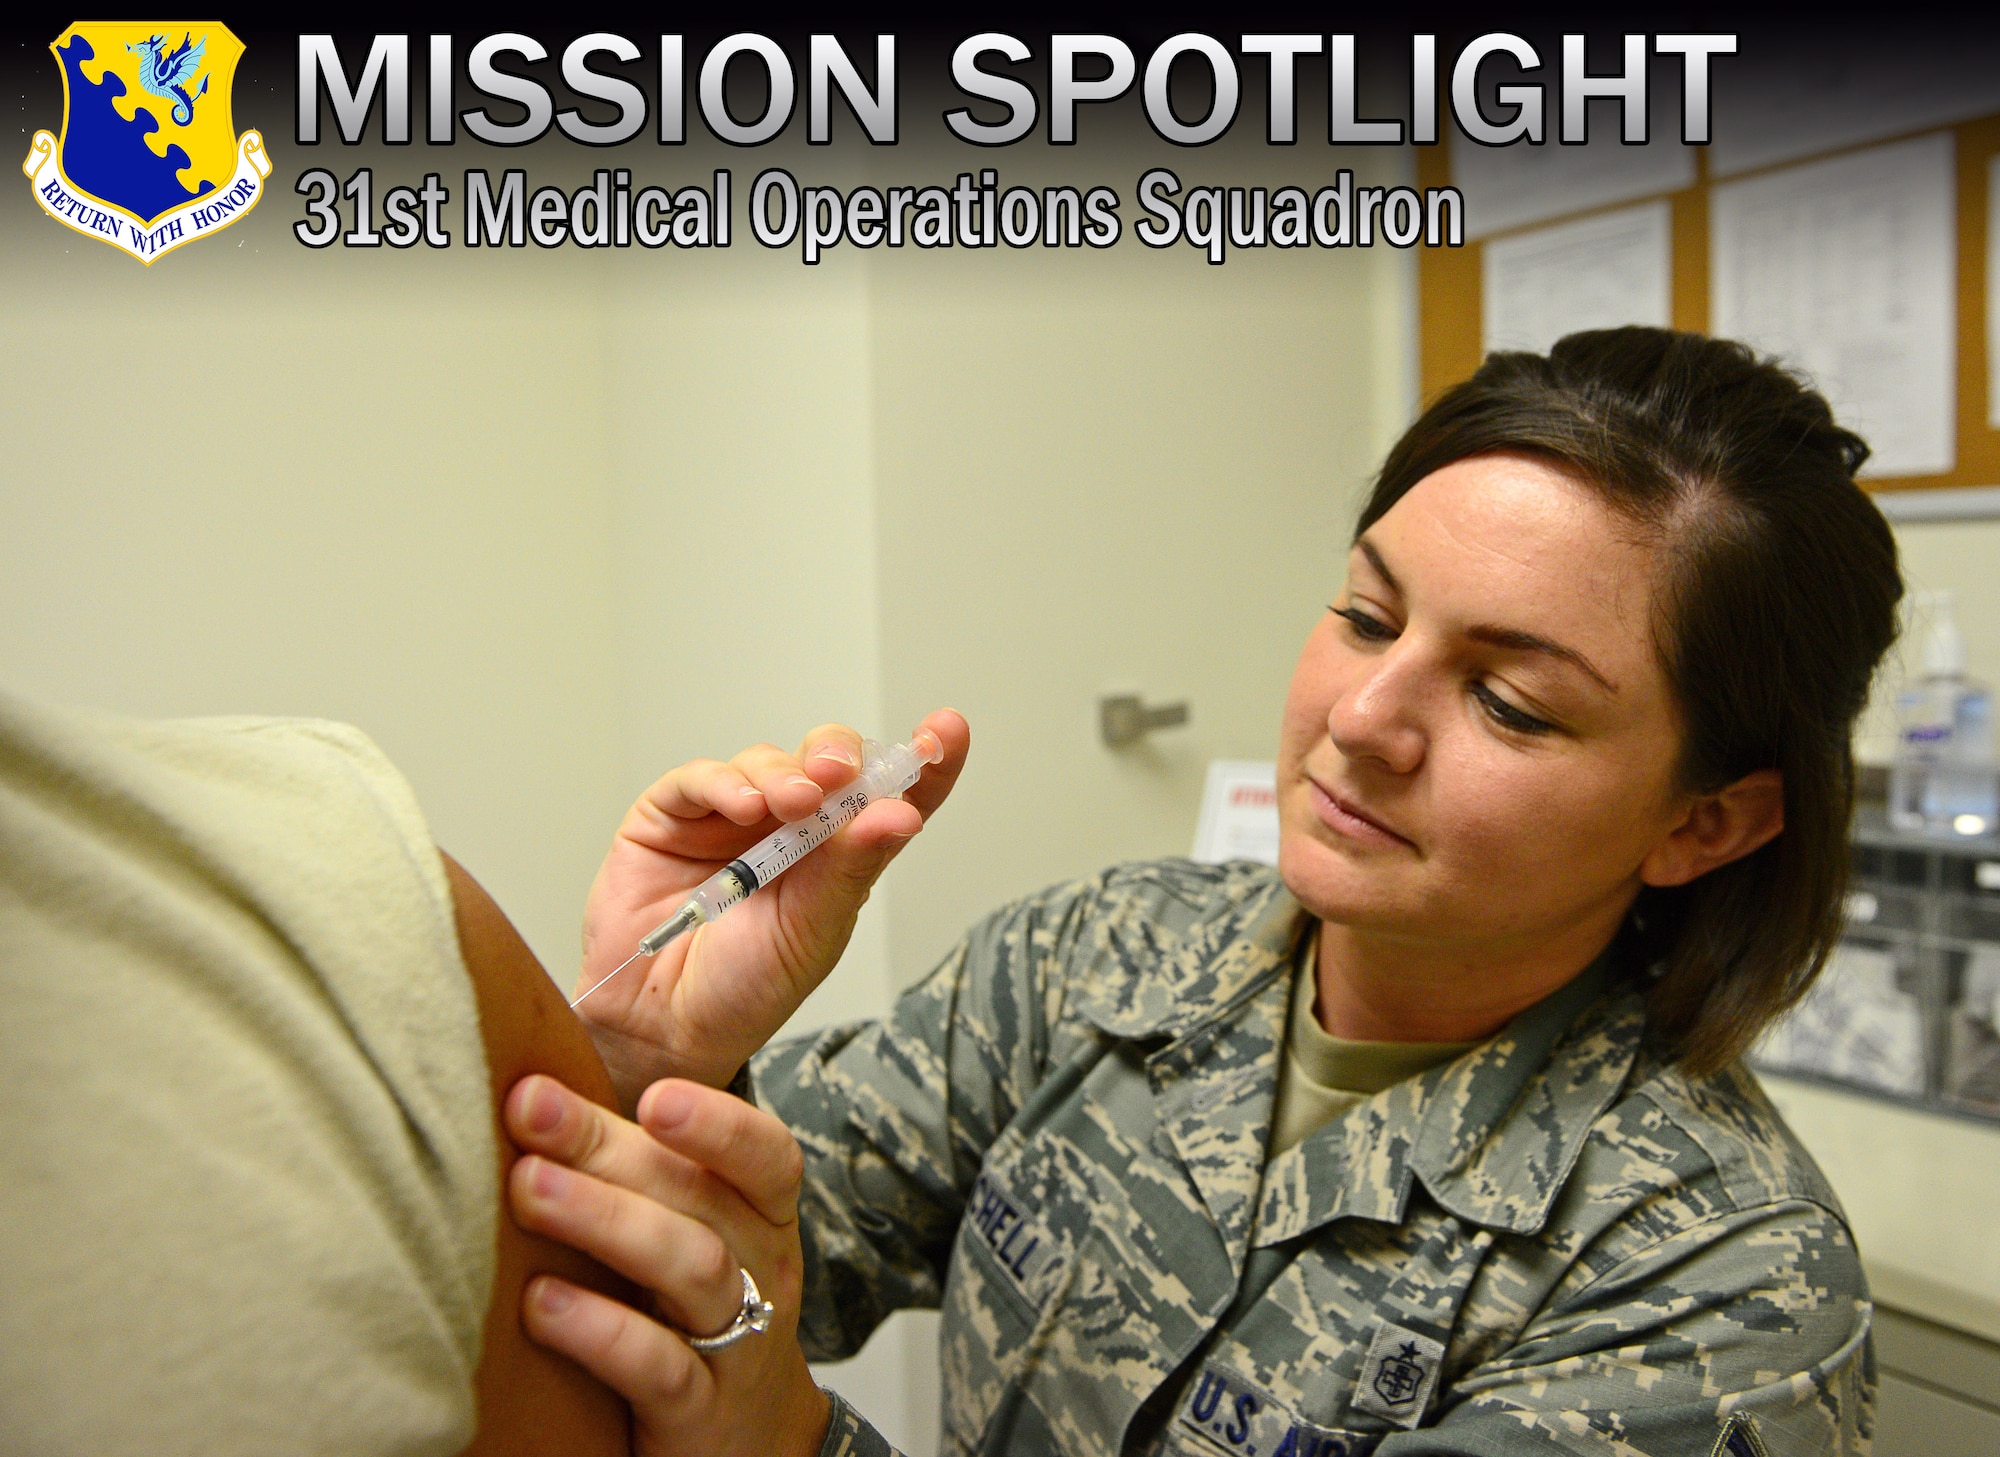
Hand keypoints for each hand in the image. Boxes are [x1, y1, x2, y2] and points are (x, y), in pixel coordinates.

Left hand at [503, 1074, 829, 1456]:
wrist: (745, 1444)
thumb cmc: (691, 1315)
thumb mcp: (689, 1236)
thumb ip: (633, 1170)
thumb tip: (533, 1088)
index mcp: (762, 1217)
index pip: (766, 1154)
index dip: (717, 1123)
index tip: (652, 1094)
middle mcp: (761, 1271)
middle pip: (701, 1198)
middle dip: (612, 1149)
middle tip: (531, 1111)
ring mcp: (736, 1344)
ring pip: (691, 1268)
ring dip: (605, 1220)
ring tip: (528, 1189)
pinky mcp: (697, 1413)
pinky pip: (658, 1367)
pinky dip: (601, 1330)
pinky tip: (542, 1303)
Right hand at [577, 709, 968, 1103]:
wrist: (663, 1024)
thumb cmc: (745, 987)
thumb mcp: (813, 933)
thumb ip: (851, 869)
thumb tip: (901, 814)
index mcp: (839, 855)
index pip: (891, 797)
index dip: (924, 762)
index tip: (946, 731)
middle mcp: (789, 826)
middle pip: (828, 761)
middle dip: (840, 754)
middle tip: (840, 774)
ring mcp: (730, 815)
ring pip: (768, 761)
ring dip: (784, 774)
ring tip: (790, 803)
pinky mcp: (673, 814)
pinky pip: (701, 778)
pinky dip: (725, 782)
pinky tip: (743, 805)